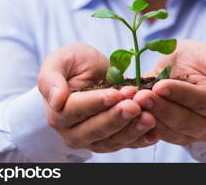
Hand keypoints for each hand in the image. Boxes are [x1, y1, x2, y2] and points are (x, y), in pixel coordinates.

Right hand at [38, 43, 158, 152]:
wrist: (91, 72)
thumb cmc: (74, 64)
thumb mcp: (60, 60)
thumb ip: (51, 78)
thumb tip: (55, 100)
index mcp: (59, 111)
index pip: (76, 111)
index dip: (97, 103)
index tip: (116, 94)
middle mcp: (73, 131)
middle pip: (95, 130)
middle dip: (117, 118)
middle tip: (135, 105)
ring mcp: (93, 139)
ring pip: (112, 141)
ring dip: (132, 130)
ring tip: (149, 116)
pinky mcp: (112, 140)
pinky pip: (127, 144)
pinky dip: (141, 139)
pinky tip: (154, 133)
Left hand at [134, 39, 205, 145]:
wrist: (186, 70)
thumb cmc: (199, 60)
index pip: (200, 102)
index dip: (179, 94)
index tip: (160, 86)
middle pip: (183, 120)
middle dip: (160, 107)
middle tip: (140, 96)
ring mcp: (192, 135)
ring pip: (168, 129)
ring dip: (148, 116)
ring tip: (131, 101)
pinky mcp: (174, 138)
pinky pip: (157, 134)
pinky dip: (142, 122)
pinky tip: (129, 109)